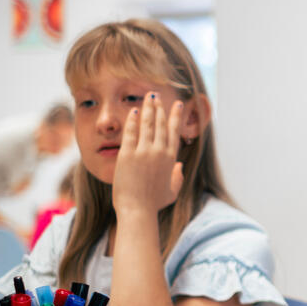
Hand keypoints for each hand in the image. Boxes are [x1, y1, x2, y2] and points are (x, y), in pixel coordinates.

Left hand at [112, 94, 183, 217]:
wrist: (137, 210)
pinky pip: (131, 133)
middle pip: (161, 124)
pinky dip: (133, 121)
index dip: (175, 116)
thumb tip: (179, 166)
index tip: (177, 105)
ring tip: (148, 97)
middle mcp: (159, 152)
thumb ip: (177, 177)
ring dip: (148, 108)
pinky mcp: (128, 155)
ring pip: (148, 125)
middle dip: (160, 107)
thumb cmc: (154, 203)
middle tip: (157, 95)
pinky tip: (134, 111)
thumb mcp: (172, 191)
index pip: (174, 131)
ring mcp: (143, 152)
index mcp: (171, 159)